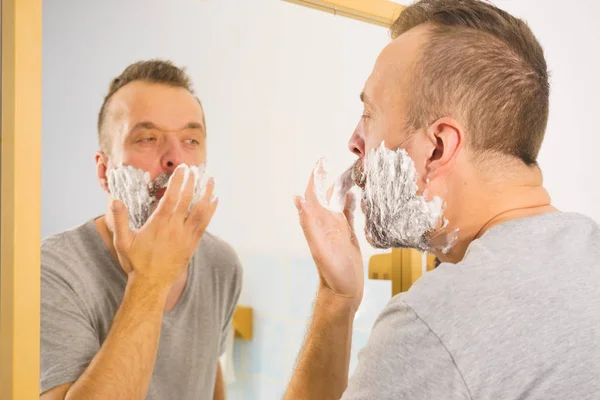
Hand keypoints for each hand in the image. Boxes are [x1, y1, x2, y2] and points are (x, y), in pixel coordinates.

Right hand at [110, 165, 217, 290]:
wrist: (152, 285)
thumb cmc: (136, 263)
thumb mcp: (122, 242)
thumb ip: (120, 220)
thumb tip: (115, 200)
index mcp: (159, 225)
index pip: (171, 197)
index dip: (178, 181)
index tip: (183, 169)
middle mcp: (175, 229)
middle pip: (188, 200)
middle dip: (193, 182)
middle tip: (196, 168)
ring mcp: (186, 236)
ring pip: (201, 211)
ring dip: (207, 194)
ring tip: (212, 181)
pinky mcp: (192, 244)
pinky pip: (204, 224)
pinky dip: (210, 211)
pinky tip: (214, 201)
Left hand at [294, 160, 363, 311]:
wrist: (343, 292)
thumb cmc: (332, 274)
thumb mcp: (321, 249)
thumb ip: (309, 225)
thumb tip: (298, 199)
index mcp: (318, 222)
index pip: (314, 193)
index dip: (317, 176)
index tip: (323, 160)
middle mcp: (325, 222)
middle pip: (327, 193)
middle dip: (331, 176)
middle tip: (340, 160)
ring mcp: (336, 228)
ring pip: (338, 201)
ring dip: (342, 186)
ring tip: (354, 171)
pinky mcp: (347, 234)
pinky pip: (347, 213)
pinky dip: (351, 201)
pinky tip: (357, 194)